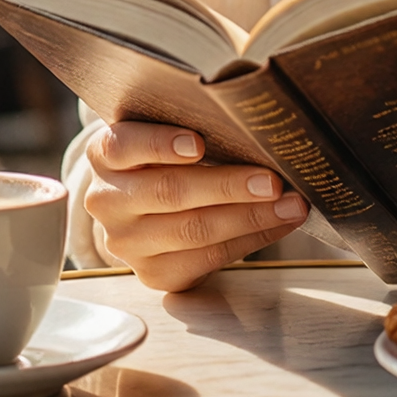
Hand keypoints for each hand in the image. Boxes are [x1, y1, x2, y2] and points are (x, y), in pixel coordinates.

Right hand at [83, 123, 309, 291]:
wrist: (145, 207)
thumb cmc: (166, 157)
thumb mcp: (164, 132)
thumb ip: (190, 125)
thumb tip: (253, 124)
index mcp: (104, 155)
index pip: (122, 146)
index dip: (160, 144)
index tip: (199, 143)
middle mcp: (107, 200)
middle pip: (169, 192)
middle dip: (228, 186)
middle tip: (273, 180)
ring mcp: (126, 242)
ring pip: (193, 230)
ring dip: (251, 216)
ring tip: (291, 204)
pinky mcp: (153, 273)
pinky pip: (207, 258)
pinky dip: (251, 238)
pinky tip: (278, 223)